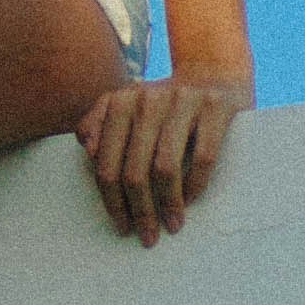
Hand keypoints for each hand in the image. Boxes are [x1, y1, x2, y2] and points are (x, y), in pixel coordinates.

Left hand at [76, 70, 248, 243]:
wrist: (212, 69)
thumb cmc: (164, 101)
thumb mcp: (127, 103)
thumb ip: (100, 121)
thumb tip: (88, 149)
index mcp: (122, 101)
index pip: (107, 163)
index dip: (111, 200)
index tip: (121, 225)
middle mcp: (148, 99)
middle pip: (134, 170)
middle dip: (139, 210)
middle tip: (147, 235)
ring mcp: (183, 101)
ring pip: (165, 167)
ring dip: (167, 204)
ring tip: (171, 224)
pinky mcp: (215, 107)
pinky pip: (201, 157)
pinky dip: (194, 185)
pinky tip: (190, 200)